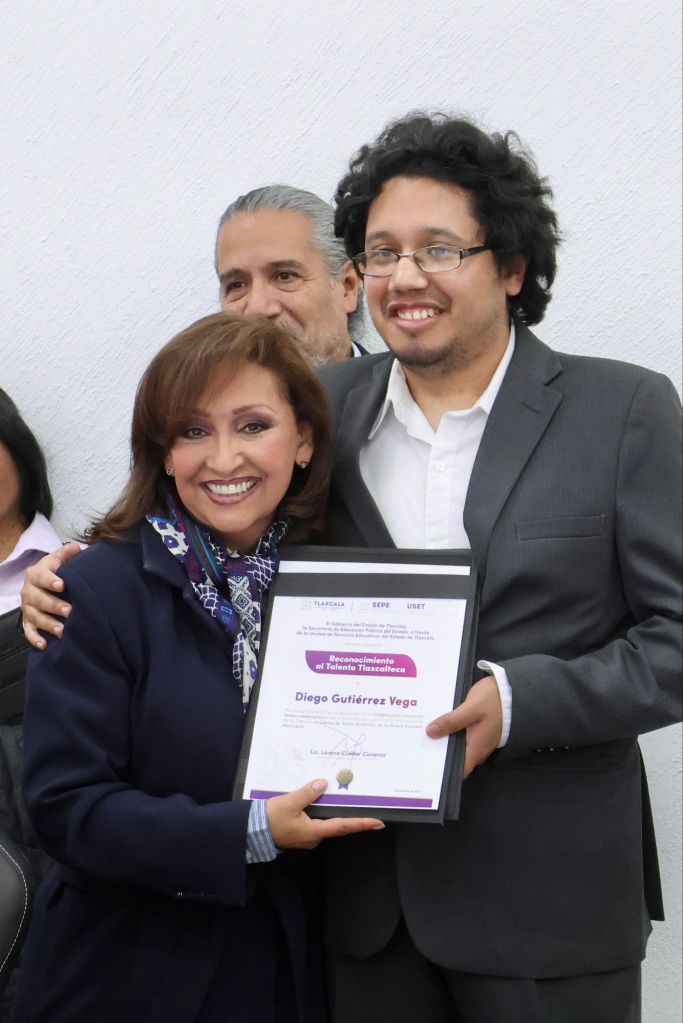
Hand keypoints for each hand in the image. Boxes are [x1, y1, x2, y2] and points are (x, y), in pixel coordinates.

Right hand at [21, 543, 81, 648]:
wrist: (43, 582)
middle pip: (38, 599)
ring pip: (35, 617)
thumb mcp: (59, 559)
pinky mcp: (28, 621)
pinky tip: (44, 644)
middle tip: (69, 611)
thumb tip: (76, 548)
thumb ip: (67, 553)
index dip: (51, 580)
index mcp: (36, 573)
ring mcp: (27, 607)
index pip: (41, 576)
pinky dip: (35, 639)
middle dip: (54, 606)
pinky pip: (28, 631)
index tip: (62, 585)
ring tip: (62, 630)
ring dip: (48, 624)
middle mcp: (29, 591)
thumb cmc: (55, 571)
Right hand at [267, 779, 384, 849]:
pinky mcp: (299, 831)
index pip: (343, 826)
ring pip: (325, 821)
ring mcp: (306, 836)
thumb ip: (308, 793)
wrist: (251, 831)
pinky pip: (315, 820)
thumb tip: (324, 784)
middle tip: (367, 808)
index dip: (361, 824)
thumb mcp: (289, 802)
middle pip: (336, 824)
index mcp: (314, 831)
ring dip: (334, 812)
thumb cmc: (270, 819)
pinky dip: (321, 811)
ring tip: (344, 798)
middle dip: (351, 817)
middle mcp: (314, 837)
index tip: (378, 823)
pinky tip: (321, 800)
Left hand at [426, 675, 501, 777]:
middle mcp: (477, 750)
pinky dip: (449, 732)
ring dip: (442, 740)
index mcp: (476, 749)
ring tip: (421, 734)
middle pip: (454, 758)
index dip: (442, 772)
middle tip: (416, 745)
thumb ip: (452, 721)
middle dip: (437, 753)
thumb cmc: (494, 701)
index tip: (424, 766)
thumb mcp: (471, 708)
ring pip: (456, 746)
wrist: (511, 690)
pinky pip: (460, 737)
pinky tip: (436, 724)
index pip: (459, 771)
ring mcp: (478, 741)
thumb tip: (430, 732)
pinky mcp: (476, 731)